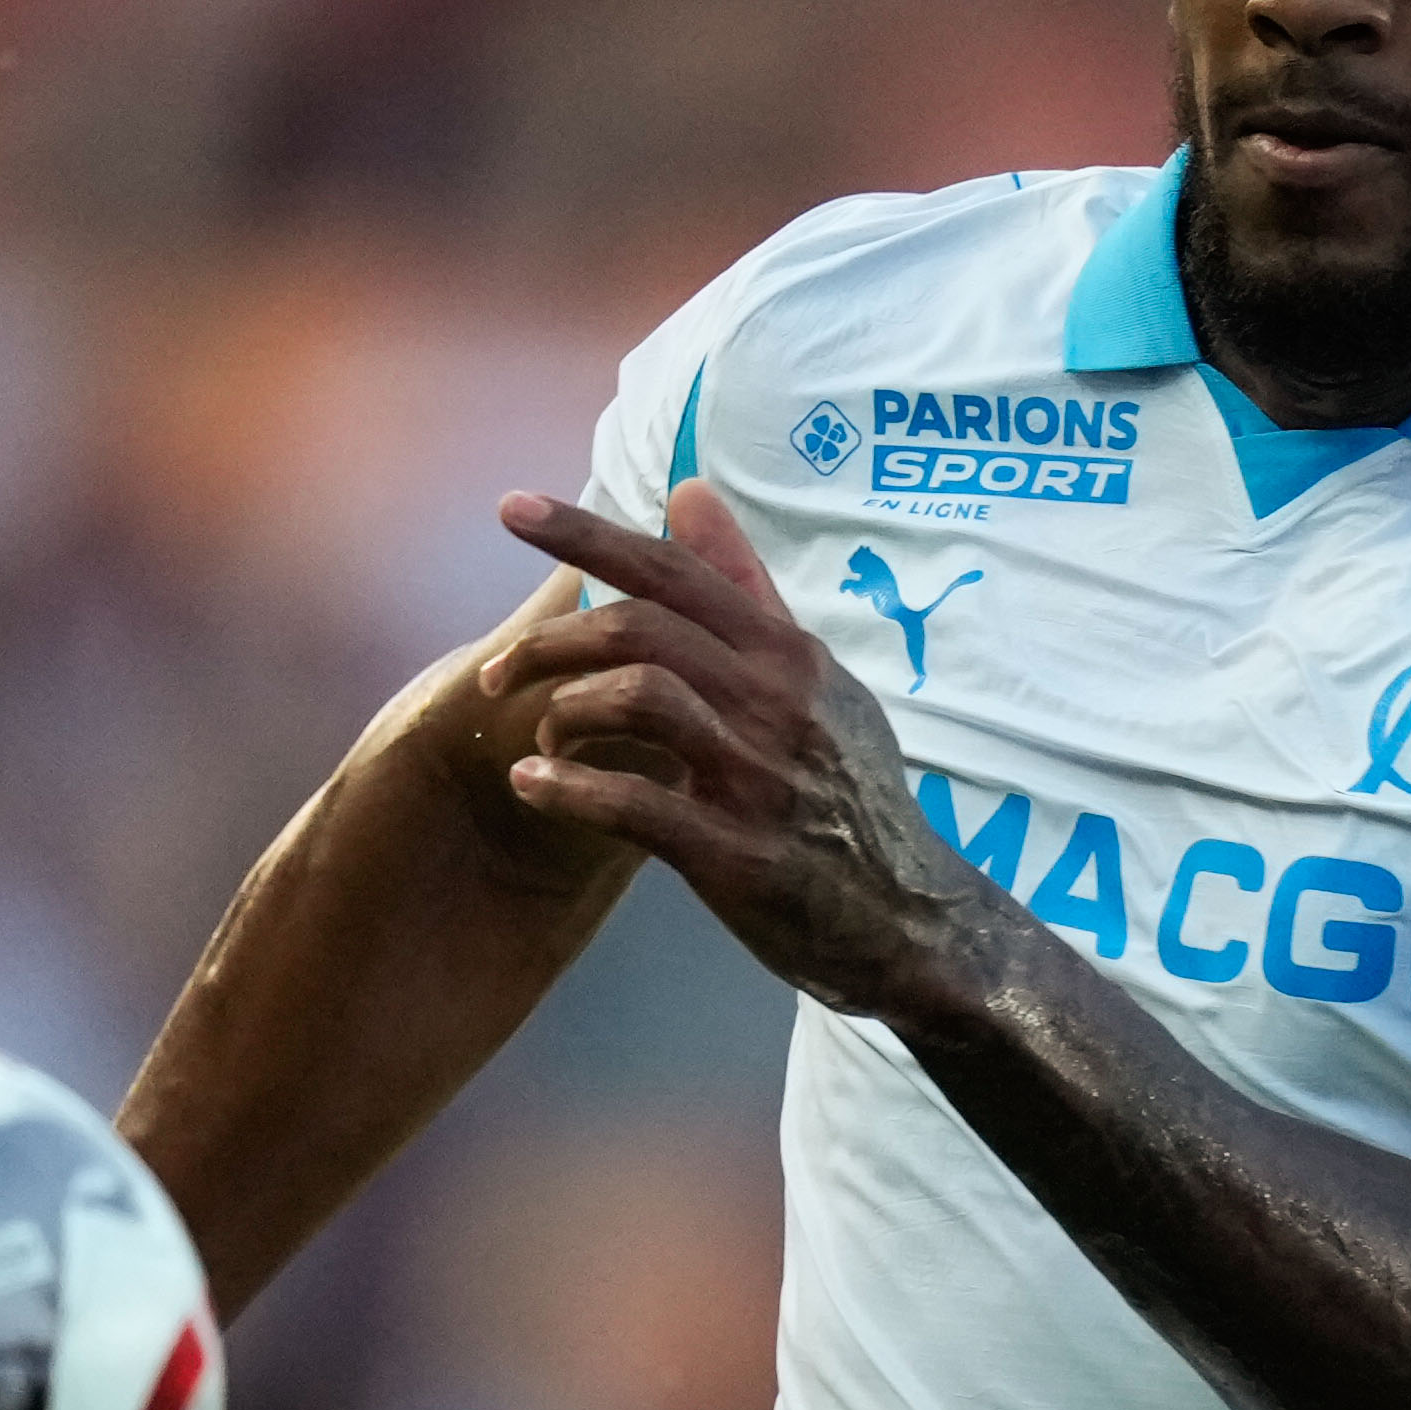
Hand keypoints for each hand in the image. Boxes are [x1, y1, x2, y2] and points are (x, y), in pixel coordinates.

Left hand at [479, 485, 1001, 1016]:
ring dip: (563, 709)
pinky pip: (634, 803)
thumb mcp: (815, 680)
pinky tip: (534, 784)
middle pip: (639, 627)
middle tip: (499, 674)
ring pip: (637, 696)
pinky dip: (569, 788)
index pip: (675, 570)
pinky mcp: (738, 853)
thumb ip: (746, 589)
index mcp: (789, 654)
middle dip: (548, 643)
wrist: (911, 917)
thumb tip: (689, 492)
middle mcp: (778, 701)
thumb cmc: (849, 794)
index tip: (511, 508)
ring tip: (539, 736)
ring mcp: (760, 777)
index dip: (586, 533)